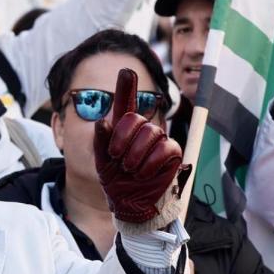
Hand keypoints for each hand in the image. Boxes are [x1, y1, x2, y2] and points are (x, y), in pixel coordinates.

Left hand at [95, 68, 187, 225]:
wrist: (129, 202)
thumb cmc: (115, 179)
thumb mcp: (101, 161)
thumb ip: (101, 141)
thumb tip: (102, 122)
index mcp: (122, 128)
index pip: (125, 103)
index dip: (126, 87)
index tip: (126, 71)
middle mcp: (142, 129)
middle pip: (135, 119)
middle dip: (122, 139)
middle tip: (117, 158)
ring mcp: (158, 139)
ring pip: (150, 133)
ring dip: (136, 153)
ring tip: (129, 168)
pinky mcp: (172, 153)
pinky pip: (165, 148)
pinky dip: (151, 162)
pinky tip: (143, 173)